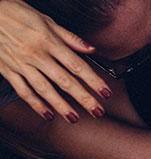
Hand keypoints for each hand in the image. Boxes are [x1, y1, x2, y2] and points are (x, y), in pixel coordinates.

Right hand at [0, 0, 109, 120]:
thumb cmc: (16, 13)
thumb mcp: (46, 20)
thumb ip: (70, 37)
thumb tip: (91, 49)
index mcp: (48, 41)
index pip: (77, 65)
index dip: (93, 81)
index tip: (105, 93)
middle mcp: (36, 54)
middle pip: (64, 81)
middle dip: (83, 98)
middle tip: (97, 111)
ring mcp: (21, 64)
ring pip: (44, 89)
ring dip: (61, 106)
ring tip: (74, 118)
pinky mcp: (8, 70)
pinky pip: (23, 90)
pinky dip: (35, 104)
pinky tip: (47, 114)